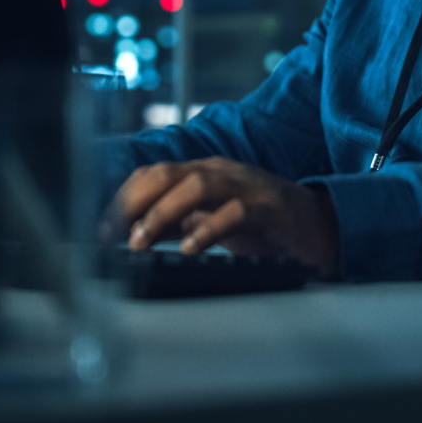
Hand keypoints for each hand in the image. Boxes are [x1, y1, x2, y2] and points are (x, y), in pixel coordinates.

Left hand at [108, 156, 338, 276]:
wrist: (320, 228)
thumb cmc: (262, 225)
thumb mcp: (212, 220)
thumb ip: (178, 222)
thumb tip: (136, 233)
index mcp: (204, 172)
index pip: (152, 174)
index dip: (123, 198)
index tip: (101, 229)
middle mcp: (220, 172)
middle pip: (166, 174)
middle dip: (134, 203)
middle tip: (114, 235)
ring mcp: (244, 186)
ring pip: (195, 186)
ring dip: (161, 213)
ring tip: (141, 241)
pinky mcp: (267, 208)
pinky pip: (233, 212)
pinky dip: (206, 230)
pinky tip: (188, 249)